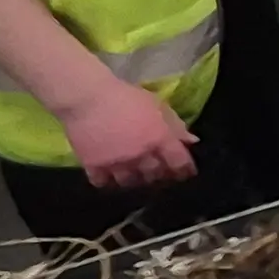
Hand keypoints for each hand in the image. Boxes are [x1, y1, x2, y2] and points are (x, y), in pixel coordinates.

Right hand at [52, 80, 198, 191]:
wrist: (87, 97)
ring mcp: (117, 163)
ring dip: (134, 179)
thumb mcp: (156, 104)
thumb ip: (175, 124)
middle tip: (157, 171)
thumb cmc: (124, 96)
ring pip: (130, 182)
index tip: (185, 172)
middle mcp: (141, 155)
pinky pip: (103, 182)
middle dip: (159, 174)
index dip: (185, 170)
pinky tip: (107, 174)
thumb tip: (191, 141)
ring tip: (133, 174)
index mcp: (159, 138)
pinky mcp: (94, 166)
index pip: (180, 162)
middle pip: (155, 175)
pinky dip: (107, 180)